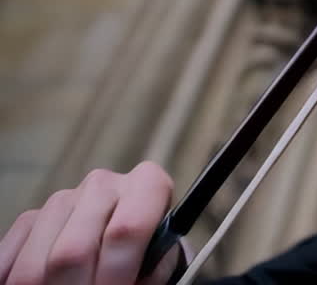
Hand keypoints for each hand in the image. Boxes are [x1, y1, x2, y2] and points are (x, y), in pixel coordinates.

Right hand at [0, 163, 179, 284]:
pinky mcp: (30, 218)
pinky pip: (9, 262)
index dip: (117, 271)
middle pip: (73, 252)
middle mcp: (103, 185)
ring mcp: (62, 200)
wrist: (127, 243)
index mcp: (147, 185)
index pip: (126, 229)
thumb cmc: (148, 255)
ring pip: (36, 265)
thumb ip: (149, 272)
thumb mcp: (160, 260)